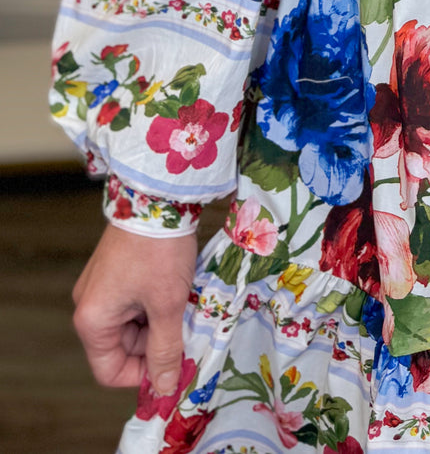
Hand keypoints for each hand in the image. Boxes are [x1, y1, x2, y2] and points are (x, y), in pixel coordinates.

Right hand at [73, 220, 196, 395]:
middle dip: (156, 344)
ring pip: (133, 324)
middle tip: (186, 329)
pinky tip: (178, 289)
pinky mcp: (116, 271)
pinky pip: (135, 302)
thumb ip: (165, 350)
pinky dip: (157, 303)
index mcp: (93, 320)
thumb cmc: (158, 250)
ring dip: (160, 322)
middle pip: (123, 347)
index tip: (173, 365)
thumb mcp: (167, 304)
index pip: (110, 371)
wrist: (156, 194)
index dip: (142, 376)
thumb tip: (164, 388)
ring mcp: (102, 287)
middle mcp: (90, 306)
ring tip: (184, 304)